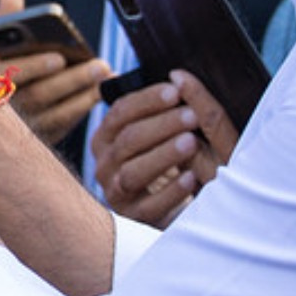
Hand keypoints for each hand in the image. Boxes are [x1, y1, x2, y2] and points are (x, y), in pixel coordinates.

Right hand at [0, 0, 107, 145]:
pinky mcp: (37, 140)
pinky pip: (63, 126)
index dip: (34, 67)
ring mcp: (20, 128)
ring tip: (106, 73)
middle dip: (72, 80)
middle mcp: (1, 110)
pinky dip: (83, 108)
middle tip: (100, 64)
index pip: (9, 75)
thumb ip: (6, 17)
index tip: (58, 58)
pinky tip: (101, 90)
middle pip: (40, 96)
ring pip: (56, 115)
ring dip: (84, 94)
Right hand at [92, 69, 239, 227]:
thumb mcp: (159, 133)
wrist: (166, 206)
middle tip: (191, 115)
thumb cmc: (164, 161)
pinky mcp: (133, 218)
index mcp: (106, 137)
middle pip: (127, 140)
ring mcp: (115, 193)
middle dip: (161, 125)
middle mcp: (104, 164)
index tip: (175, 91)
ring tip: (191, 143)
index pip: (119, 113)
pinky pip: (149, 206)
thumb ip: (164, 108)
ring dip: (164, 155)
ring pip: (133, 172)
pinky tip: (191, 178)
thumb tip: (179, 76)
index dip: (147, 100)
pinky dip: (171, 192)